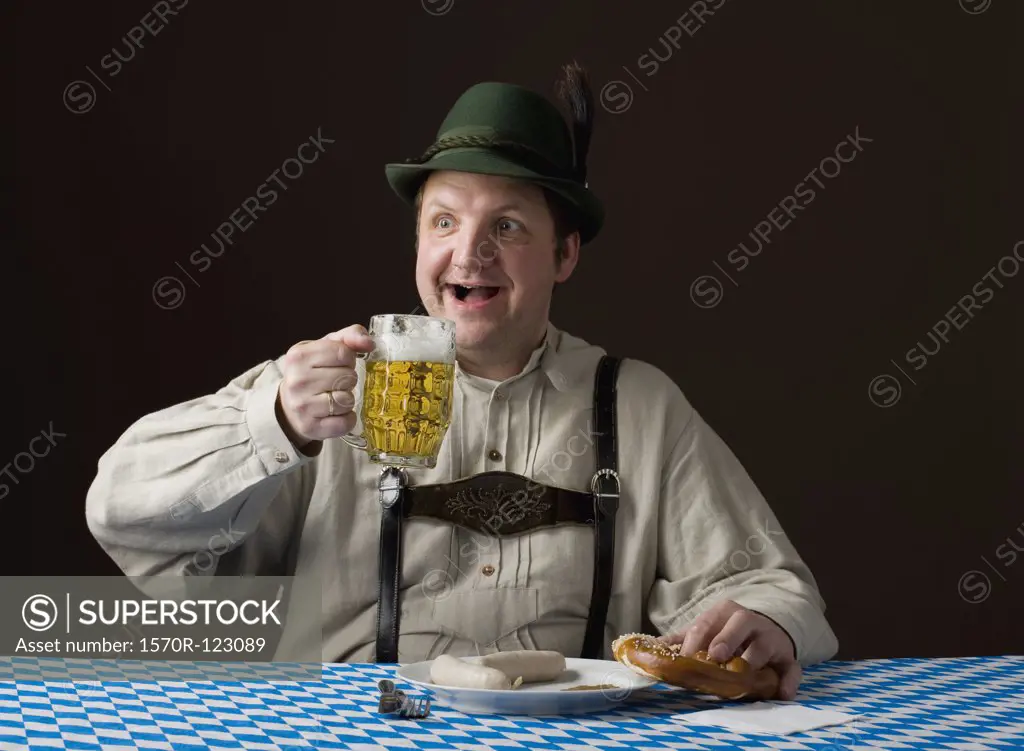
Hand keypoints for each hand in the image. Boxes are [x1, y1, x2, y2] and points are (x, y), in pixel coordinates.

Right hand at [276, 325, 375, 447]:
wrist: (288, 405)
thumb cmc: (312, 372)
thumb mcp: (325, 347)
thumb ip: (349, 336)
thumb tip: (369, 343)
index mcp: (299, 356)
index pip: (343, 353)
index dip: (349, 359)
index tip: (340, 364)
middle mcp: (297, 380)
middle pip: (347, 377)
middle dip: (348, 379)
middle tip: (336, 382)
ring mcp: (302, 406)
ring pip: (347, 400)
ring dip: (348, 399)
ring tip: (335, 397)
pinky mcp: (310, 427)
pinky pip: (345, 422)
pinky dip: (347, 419)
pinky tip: (338, 414)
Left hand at [660, 599, 800, 698]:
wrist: (767, 628)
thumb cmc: (729, 632)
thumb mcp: (707, 629)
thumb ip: (682, 639)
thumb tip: (652, 647)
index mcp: (724, 612)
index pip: (706, 624)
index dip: (694, 643)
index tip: (685, 660)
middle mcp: (749, 621)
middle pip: (739, 624)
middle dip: (726, 639)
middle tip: (715, 656)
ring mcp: (770, 638)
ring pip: (763, 646)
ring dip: (752, 662)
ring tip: (741, 677)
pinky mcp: (787, 657)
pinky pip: (791, 668)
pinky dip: (789, 681)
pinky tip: (781, 692)